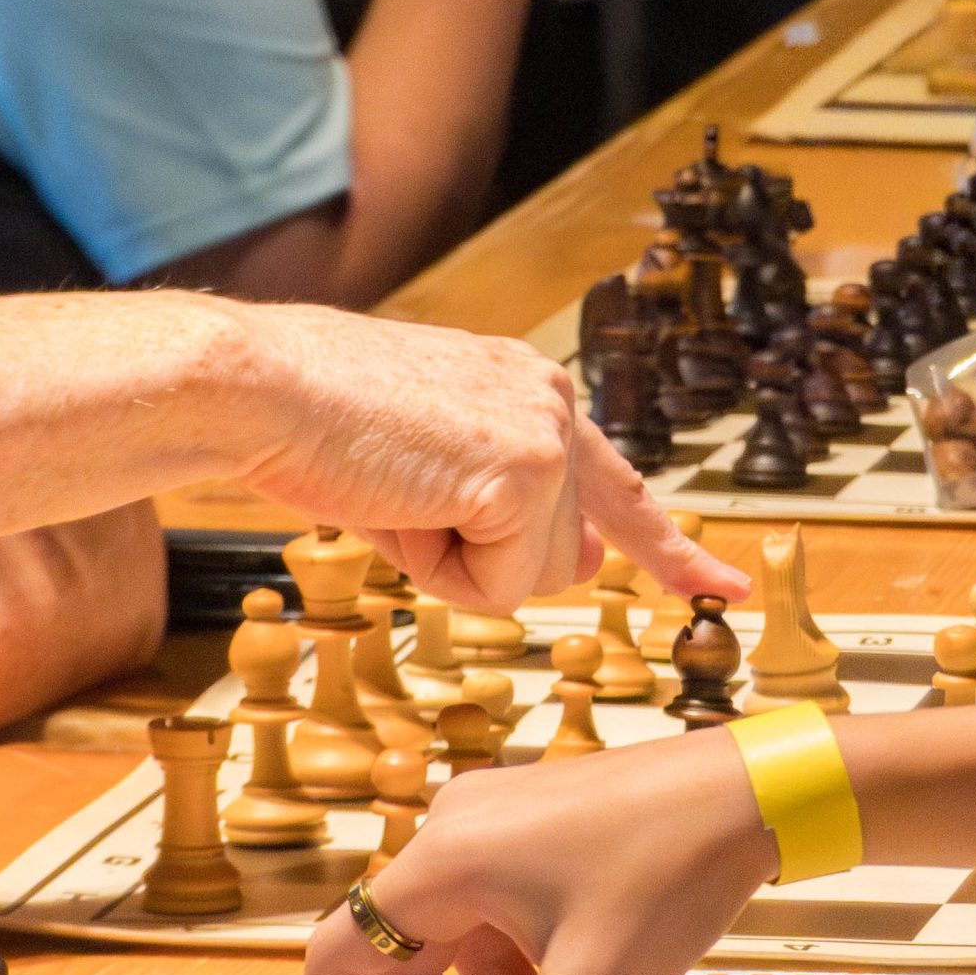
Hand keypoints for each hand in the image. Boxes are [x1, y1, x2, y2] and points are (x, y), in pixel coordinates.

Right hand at [237, 306, 749, 611]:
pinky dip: (441, 573)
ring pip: (533, 575)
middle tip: (398, 501)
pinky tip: (398, 506)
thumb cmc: (313, 426)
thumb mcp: (423, 472)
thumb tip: (582, 563)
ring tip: (390, 495)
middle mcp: (551, 399)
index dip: (666, 546)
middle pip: (563, 552)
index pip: (616, 483)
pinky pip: (501, 585)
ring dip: (452, 564)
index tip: (717, 585)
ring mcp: (545, 433)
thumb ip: (502, 510)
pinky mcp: (525, 470)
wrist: (258, 389)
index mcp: (527, 389)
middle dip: (483, 558)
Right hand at [299, 727, 776, 974]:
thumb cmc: (669, 872)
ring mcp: (502, 821)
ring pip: (471, 941)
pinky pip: (510, 913)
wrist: (752, 791)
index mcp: (446, 860)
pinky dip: (538, 974)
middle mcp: (459, 831)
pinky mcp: (542, 824)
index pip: (341, 950)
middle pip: (411, 955)